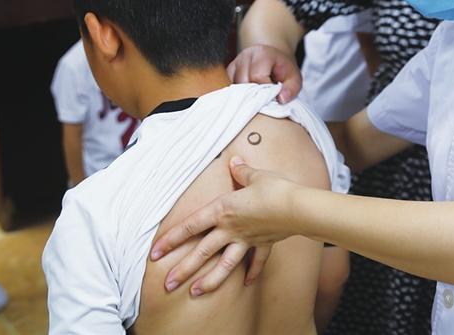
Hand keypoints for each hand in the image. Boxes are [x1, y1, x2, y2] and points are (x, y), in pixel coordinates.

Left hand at [150, 157, 298, 294]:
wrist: (298, 207)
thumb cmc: (275, 189)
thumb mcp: (255, 175)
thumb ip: (242, 171)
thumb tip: (234, 162)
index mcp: (223, 209)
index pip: (190, 225)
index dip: (171, 239)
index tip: (155, 253)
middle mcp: (231, 228)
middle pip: (202, 251)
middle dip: (184, 269)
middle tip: (168, 283)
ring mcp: (247, 239)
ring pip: (224, 264)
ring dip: (210, 280)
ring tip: (197, 291)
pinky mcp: (264, 243)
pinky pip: (256, 261)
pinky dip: (252, 272)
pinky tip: (247, 283)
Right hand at [227, 44, 301, 103]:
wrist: (274, 59)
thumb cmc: (284, 70)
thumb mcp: (295, 78)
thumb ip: (291, 88)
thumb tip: (280, 99)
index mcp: (262, 53)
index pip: (258, 76)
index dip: (266, 89)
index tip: (274, 92)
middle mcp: (245, 55)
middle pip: (242, 81)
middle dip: (254, 94)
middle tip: (265, 97)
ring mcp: (235, 62)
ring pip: (233, 85)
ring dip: (245, 95)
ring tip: (257, 96)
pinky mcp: (228, 71)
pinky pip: (228, 87)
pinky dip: (237, 95)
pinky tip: (248, 96)